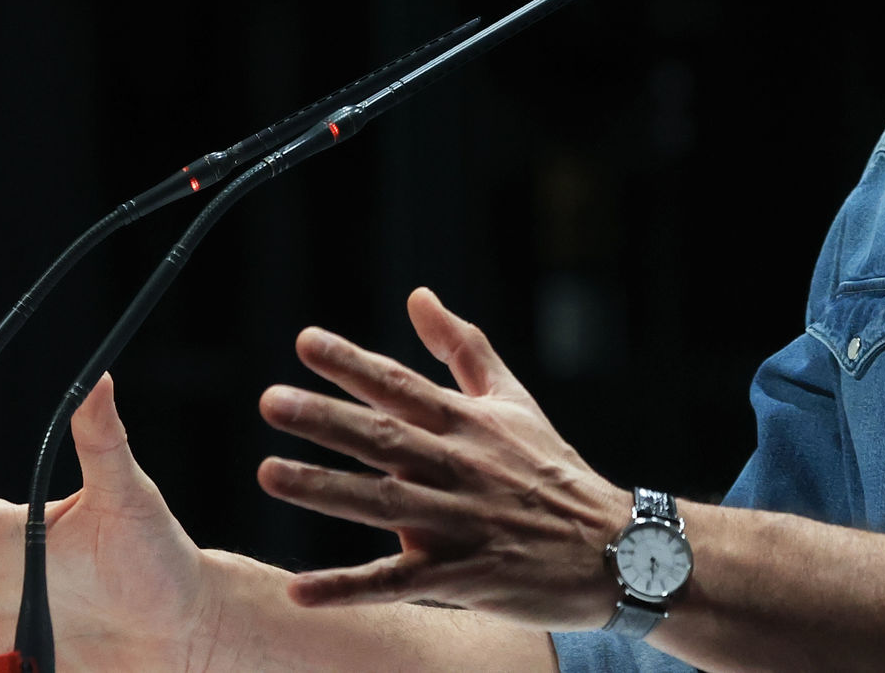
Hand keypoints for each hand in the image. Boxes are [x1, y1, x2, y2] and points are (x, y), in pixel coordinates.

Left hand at [255, 287, 631, 626]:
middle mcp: (456, 467)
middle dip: (325, 419)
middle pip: (382, 438)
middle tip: (271, 401)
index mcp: (466, 424)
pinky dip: (347, 587)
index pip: (400, 386)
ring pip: (380, 503)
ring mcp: (458, 522)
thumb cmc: (553, 471)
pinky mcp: (461, 576)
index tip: (304, 343)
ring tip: (269, 473)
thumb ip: (461, 347)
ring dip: (324, 489)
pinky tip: (300, 590)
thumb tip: (417, 295)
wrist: (615, 549)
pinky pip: (395, 582)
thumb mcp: (512, 401)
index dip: (351, 364)